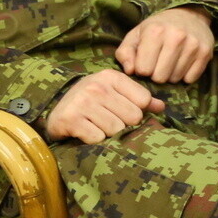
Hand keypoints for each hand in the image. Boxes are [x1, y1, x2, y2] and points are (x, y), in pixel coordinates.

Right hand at [45, 69, 164, 143]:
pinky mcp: (70, 119)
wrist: (56, 112)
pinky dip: (94, 140)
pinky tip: (85, 132)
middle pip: (133, 117)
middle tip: (107, 121)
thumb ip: (140, 99)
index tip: (122, 110)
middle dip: (123, 124)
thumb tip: (161, 107)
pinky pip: (98, 138)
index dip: (137, 111)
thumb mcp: (115, 93)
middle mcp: (97, 86)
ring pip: (116, 129)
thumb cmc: (92, 102)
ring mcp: (82, 102)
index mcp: (111, 77)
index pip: (144, 100)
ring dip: (108, 133)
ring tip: (96, 126)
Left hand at [115, 6, 215, 83]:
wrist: (189, 15)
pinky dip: (185, 75)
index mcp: (155, 31)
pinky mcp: (206, 52)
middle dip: (156, 74)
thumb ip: (124, 53)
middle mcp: (176, 37)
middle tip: (158, 64)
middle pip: (160, 77)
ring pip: (175, 79)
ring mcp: (193, 45)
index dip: (142, 69)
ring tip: (170, 62)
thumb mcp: (136, 35)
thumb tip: (130, 71)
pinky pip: (191, 78)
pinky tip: (182, 64)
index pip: (143, 69)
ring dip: (170, 75)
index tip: (146, 61)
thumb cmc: (157, 28)